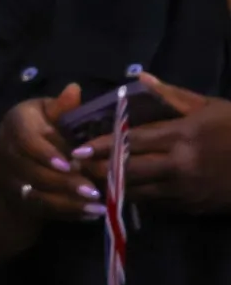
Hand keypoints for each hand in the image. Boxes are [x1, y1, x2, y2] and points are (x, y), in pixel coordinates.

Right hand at [0, 84, 103, 220]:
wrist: (14, 152)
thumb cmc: (40, 124)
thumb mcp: (48, 110)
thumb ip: (62, 106)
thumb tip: (74, 90)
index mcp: (14, 125)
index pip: (26, 141)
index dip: (46, 154)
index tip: (71, 164)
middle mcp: (6, 153)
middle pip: (31, 172)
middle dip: (63, 183)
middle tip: (93, 189)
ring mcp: (10, 179)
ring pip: (35, 195)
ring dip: (68, 203)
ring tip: (98, 206)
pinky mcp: (19, 199)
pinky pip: (42, 210)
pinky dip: (67, 213)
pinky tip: (91, 214)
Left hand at [72, 74, 230, 213]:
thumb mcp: (209, 106)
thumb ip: (171, 95)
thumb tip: (137, 77)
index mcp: (182, 135)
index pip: (132, 142)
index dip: (102, 147)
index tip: (76, 149)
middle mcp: (180, 165)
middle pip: (128, 171)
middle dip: (99, 171)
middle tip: (75, 168)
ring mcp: (187, 189)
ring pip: (139, 192)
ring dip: (112, 188)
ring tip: (89, 182)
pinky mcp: (193, 207)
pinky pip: (156, 204)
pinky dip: (137, 198)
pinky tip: (120, 194)